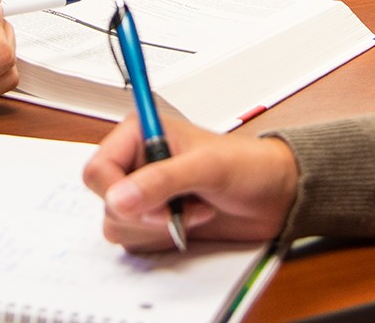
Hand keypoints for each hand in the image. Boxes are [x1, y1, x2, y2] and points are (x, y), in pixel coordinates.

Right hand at [83, 113, 298, 251]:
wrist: (276, 196)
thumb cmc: (248, 166)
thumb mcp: (206, 166)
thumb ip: (161, 180)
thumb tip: (119, 197)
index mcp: (140, 135)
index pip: (98, 169)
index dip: (117, 192)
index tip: (150, 203)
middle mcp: (137, 163)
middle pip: (105, 200)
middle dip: (143, 213)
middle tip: (176, 209)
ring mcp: (145, 194)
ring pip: (118, 224)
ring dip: (157, 227)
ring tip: (193, 210)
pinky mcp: (155, 220)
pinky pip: (136, 240)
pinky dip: (163, 239)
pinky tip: (192, 222)